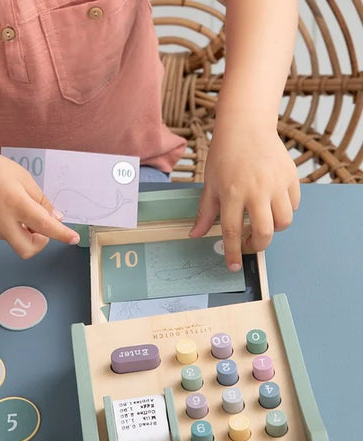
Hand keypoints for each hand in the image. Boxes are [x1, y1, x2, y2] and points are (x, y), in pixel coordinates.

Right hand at [0, 145, 78, 258]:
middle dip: (39, 244)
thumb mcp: (22, 178)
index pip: (44, 225)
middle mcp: (1, 220)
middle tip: (40, 229)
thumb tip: (55, 219)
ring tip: (12, 206)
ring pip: (14, 239)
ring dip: (22, 230)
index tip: (74, 239)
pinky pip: (2, 234)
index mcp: (15, 202)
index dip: (61, 234)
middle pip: (26, 249)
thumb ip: (40, 201)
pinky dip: (8, 226)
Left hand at [189, 119, 299, 270]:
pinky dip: (284, 211)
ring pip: (284, 222)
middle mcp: (257, 191)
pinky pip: (293, 205)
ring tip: (260, 222)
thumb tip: (194, 235)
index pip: (233, 232)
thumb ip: (205, 213)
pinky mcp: (291, 177)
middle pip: (265, 233)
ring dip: (272, 229)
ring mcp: (277, 184)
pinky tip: (271, 205)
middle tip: (248, 245)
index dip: (233, 253)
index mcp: (232, 194)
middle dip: (257, 246)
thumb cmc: (224, 156)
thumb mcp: (210, 185)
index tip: (233, 266)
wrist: (246, 126)